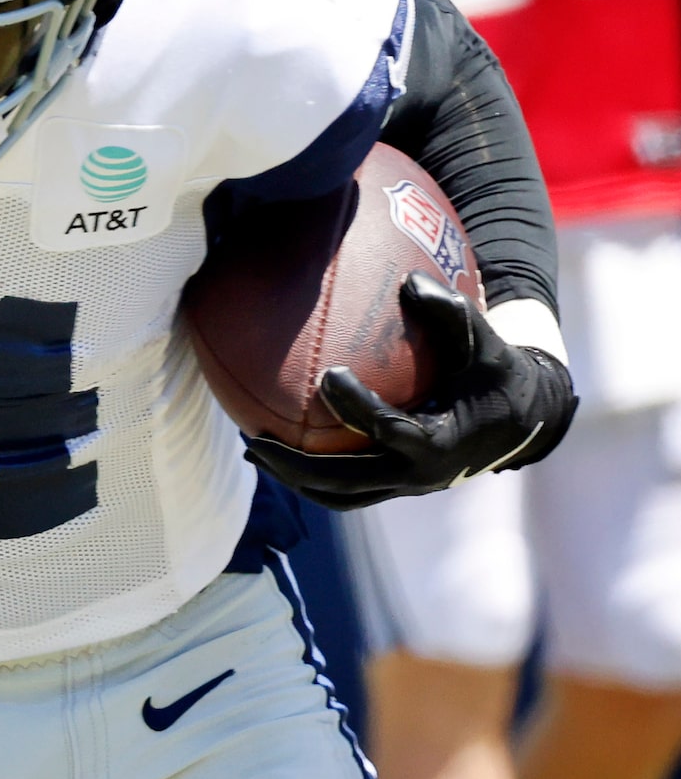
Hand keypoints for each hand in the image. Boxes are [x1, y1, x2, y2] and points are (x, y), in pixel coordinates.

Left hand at [245, 273, 577, 509]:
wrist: (524, 420)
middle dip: (299, 467)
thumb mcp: (485, 343)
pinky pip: (348, 492)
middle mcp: (421, 475)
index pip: (390, 429)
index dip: (357, 407)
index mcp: (442, 442)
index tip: (328, 375)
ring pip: (343, 497)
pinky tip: (280, 450)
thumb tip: (410, 281)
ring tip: (254, 451)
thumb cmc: (497, 374)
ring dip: (297, 480)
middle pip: (348, 483)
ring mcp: (407, 486)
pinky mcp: (399, 487)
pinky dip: (314, 477)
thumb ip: (452, 314)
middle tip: (254, 441)